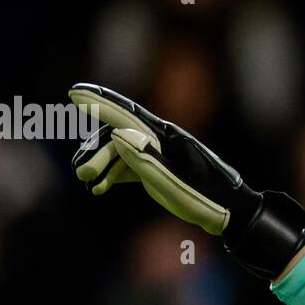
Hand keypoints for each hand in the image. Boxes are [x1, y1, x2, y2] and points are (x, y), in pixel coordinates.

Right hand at [70, 83, 304, 278]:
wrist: (229, 213)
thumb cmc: (205, 196)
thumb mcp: (173, 181)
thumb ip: (145, 157)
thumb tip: (118, 133)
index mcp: (167, 135)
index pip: (127, 114)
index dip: (100, 102)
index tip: (74, 92)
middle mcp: (161, 139)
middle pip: (119, 135)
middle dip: (96, 150)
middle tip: (81, 172)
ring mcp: (159, 154)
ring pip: (120, 151)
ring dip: (101, 163)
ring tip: (87, 181)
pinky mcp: (158, 169)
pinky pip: (128, 166)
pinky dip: (112, 175)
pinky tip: (99, 189)